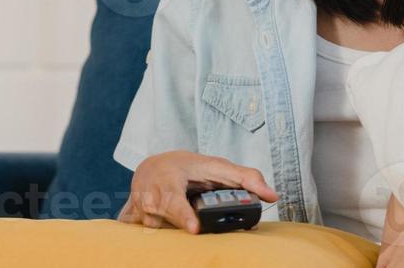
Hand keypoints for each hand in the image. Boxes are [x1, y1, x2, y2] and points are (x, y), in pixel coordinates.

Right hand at [117, 150, 277, 232]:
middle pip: (163, 221)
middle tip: (193, 230)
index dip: (183, 215)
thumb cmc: (188, 167)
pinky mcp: (130, 219)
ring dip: (167, 230)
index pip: (174, 199)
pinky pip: (139, 236)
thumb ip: (246, 179)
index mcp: (169, 178)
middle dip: (177, 224)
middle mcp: (149, 194)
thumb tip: (273, 195)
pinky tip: (160, 227)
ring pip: (153, 231)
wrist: (153, 166)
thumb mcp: (217, 167)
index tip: (194, 229)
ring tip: (180, 221)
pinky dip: (150, 235)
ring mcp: (137, 208)